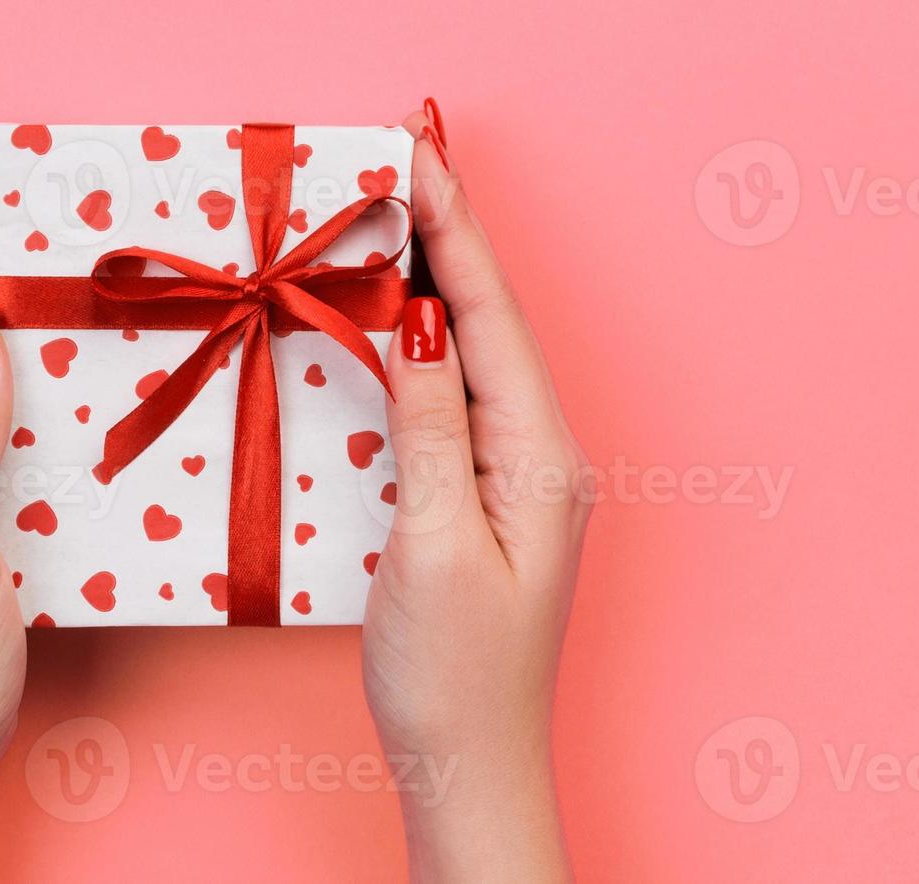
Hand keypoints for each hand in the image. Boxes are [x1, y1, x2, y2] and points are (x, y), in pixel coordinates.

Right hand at [364, 105, 587, 880]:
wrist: (467, 765)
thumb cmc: (451, 673)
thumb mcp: (427, 545)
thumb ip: (426, 429)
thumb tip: (415, 327)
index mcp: (536, 456)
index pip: (486, 316)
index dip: (451, 230)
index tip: (414, 153)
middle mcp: (534, 454)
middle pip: (484, 319)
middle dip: (442, 233)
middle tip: (398, 154)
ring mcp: (508, 476)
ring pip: (463, 352)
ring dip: (424, 280)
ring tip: (388, 211)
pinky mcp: (474, 499)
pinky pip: (444, 396)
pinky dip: (409, 342)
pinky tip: (381, 320)